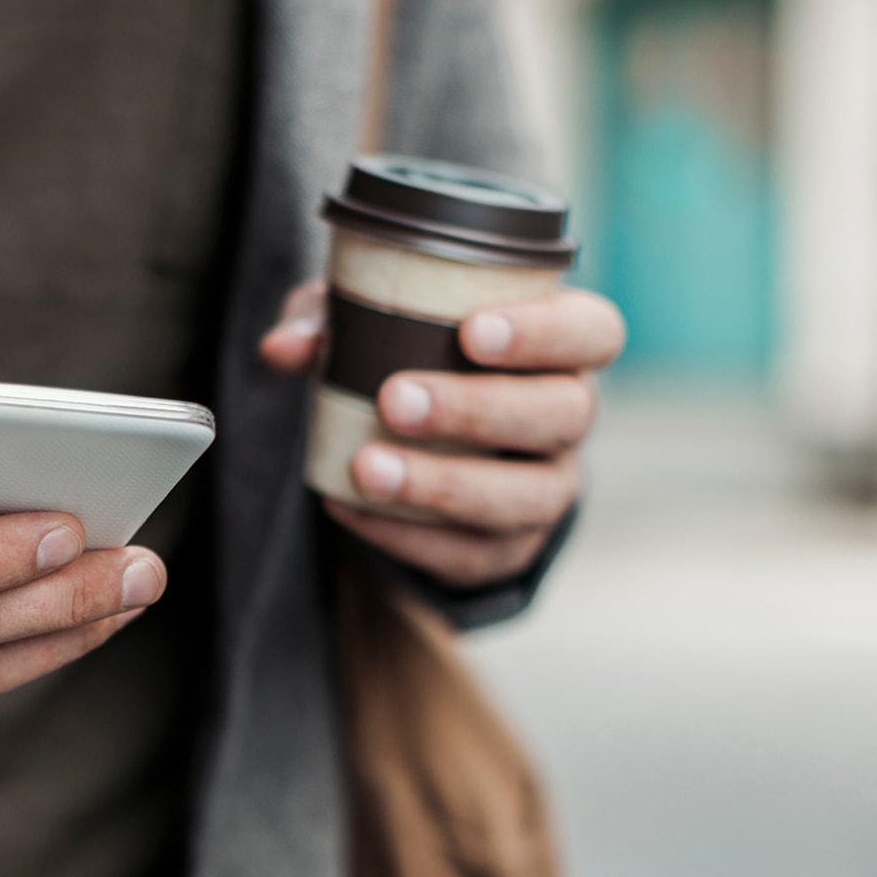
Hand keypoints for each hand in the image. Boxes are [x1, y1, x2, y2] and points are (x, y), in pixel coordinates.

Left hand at [260, 280, 623, 587]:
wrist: (422, 451)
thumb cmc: (409, 359)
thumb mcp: (366, 326)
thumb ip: (328, 323)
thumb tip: (283, 347)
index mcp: (560, 348)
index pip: (592, 331)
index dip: (545, 331)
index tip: (473, 331)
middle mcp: (568, 418)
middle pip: (561, 413)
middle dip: (478, 408)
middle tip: (396, 400)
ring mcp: (546, 489)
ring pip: (524, 495)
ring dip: (443, 483)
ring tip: (368, 468)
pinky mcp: (506, 548)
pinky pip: (470, 553)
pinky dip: (406, 535)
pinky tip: (349, 507)